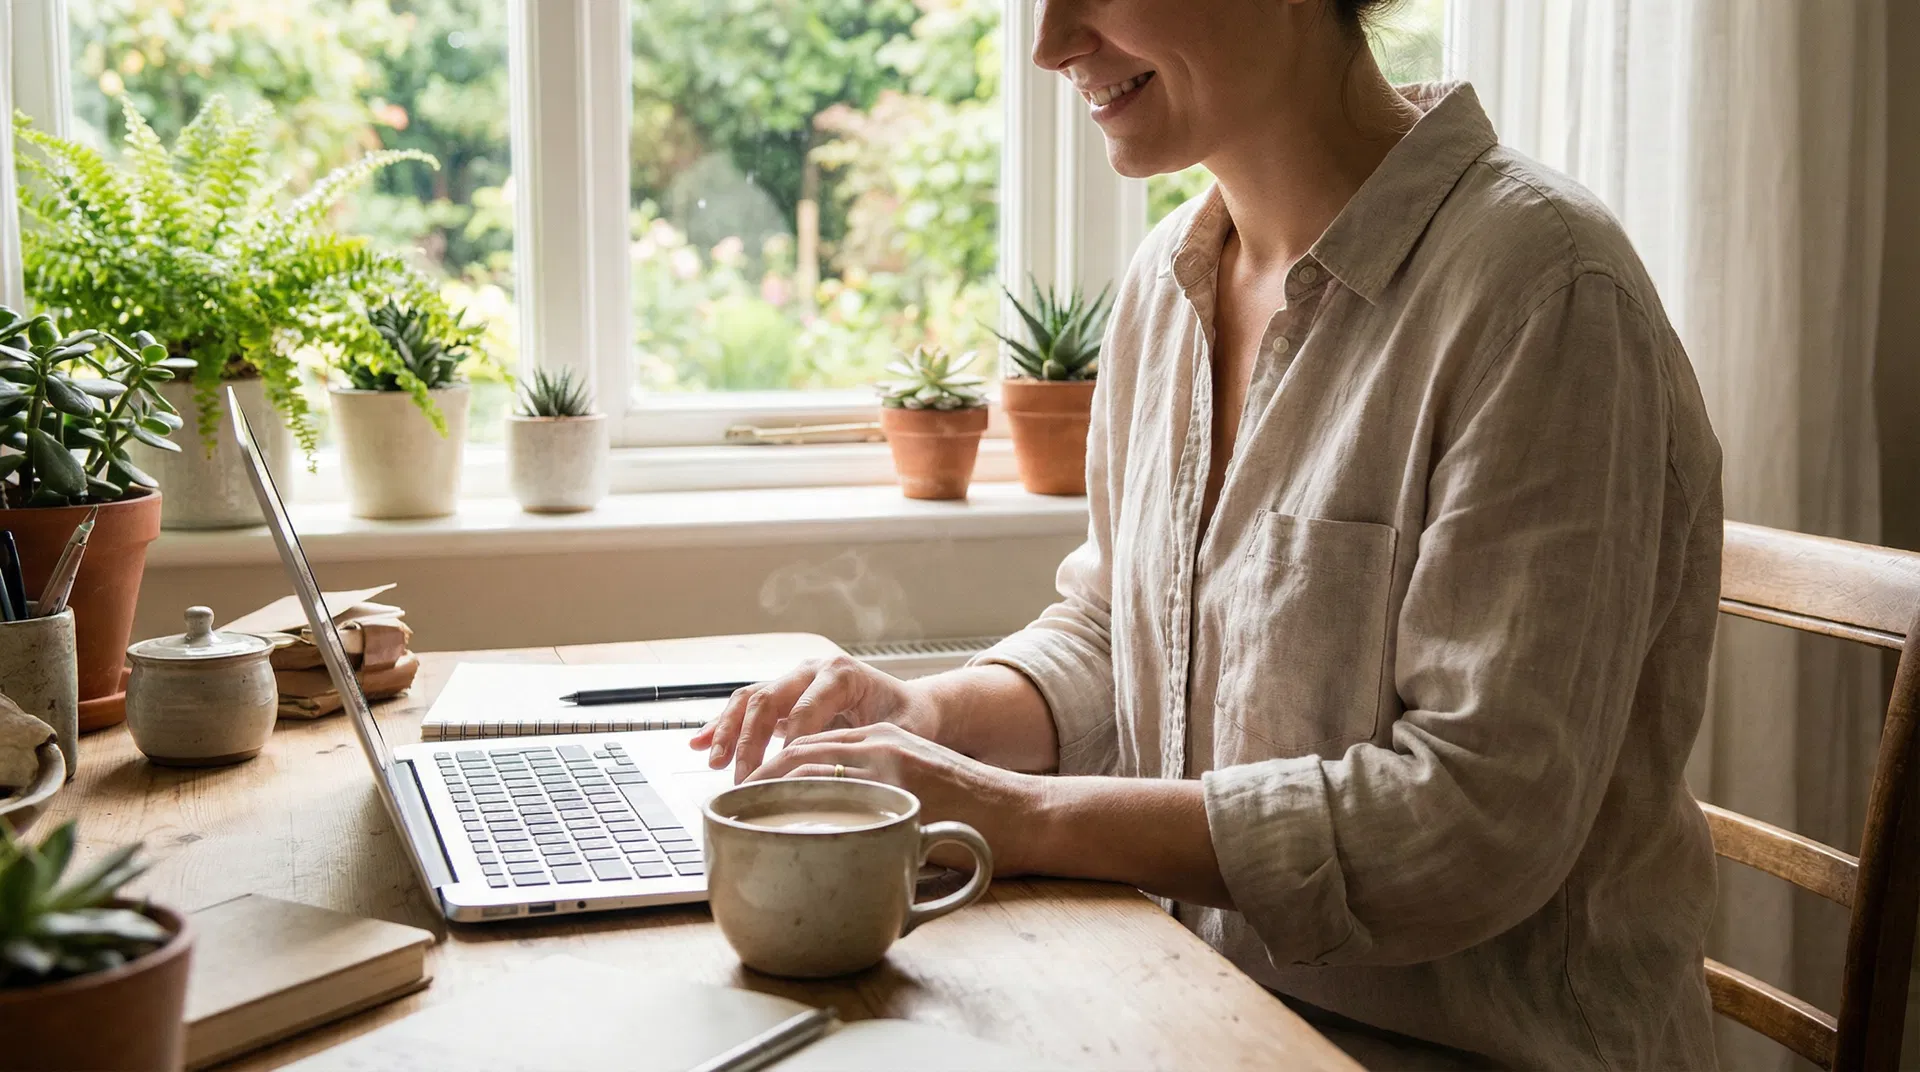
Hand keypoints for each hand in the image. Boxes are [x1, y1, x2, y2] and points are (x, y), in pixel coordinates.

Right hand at [689, 656, 940, 782]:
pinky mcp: (783, 695)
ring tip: (713, 761)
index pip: (805, 709)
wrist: (909, 704)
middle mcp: (812, 670)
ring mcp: (794, 679)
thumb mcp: (904, 731)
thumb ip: (879, 748)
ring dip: (727, 730)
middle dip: (750, 742)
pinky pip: (746, 705)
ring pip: (750, 699)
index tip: (778, 776)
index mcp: (841, 674)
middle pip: (769, 700)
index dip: (788, 744)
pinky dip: (721, 724)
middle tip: (743, 780)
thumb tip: (853, 777)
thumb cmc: (909, 718)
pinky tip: (698, 743)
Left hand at [745, 722, 1044, 875]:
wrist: (1029, 815)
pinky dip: (800, 797)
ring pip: (808, 762)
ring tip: (739, 813)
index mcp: (882, 742)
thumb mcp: (918, 806)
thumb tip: (836, 852)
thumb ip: (877, 813)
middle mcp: (879, 742)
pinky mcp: (902, 779)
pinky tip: (779, 818)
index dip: (770, 768)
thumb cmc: (979, 822)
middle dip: (756, 776)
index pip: (809, 747)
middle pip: (798, 750)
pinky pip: (838, 783)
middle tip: (726, 807)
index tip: (742, 795)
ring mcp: (889, 757)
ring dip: (767, 786)